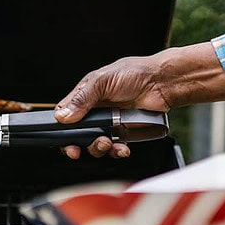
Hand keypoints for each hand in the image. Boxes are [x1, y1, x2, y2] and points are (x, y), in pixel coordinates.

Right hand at [54, 43, 224, 158]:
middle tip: (77, 150)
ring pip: (95, 144)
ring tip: (106, 143)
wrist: (162, 83)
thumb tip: (63, 116)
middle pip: (78, 134)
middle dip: (77, 145)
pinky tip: (121, 148)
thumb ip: (81, 99)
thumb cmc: (134, 73)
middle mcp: (96, 110)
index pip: (66, 115)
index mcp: (86, 95)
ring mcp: (110, 122)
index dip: (62, 129)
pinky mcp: (125, 132)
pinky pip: (115, 147)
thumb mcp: (102, 81)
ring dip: (98, 148)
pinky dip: (117, 151)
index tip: (64, 140)